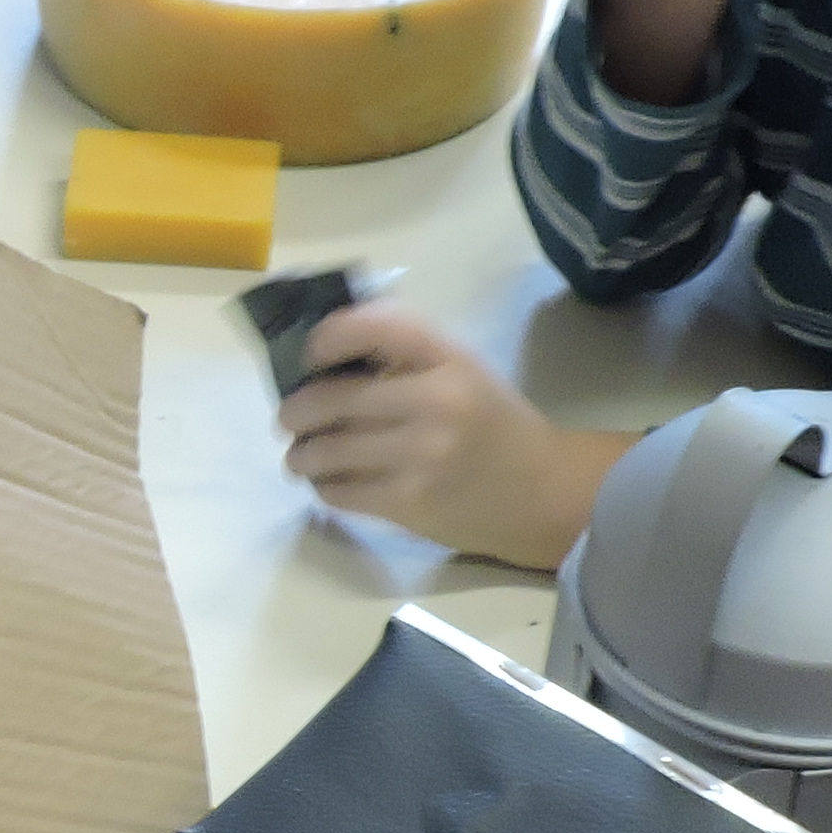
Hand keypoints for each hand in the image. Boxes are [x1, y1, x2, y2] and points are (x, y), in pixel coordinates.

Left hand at [279, 307, 629, 567]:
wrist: (544, 493)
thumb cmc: (493, 425)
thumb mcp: (462, 372)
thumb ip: (405, 357)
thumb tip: (324, 352)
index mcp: (448, 360)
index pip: (376, 328)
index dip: (329, 336)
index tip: (310, 354)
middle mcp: (435, 402)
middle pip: (334, 398)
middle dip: (295, 410)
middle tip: (287, 418)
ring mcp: (421, 456)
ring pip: (328, 450)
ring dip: (302, 454)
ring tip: (300, 456)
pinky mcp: (411, 503)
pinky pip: (342, 492)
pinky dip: (325, 487)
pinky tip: (329, 483)